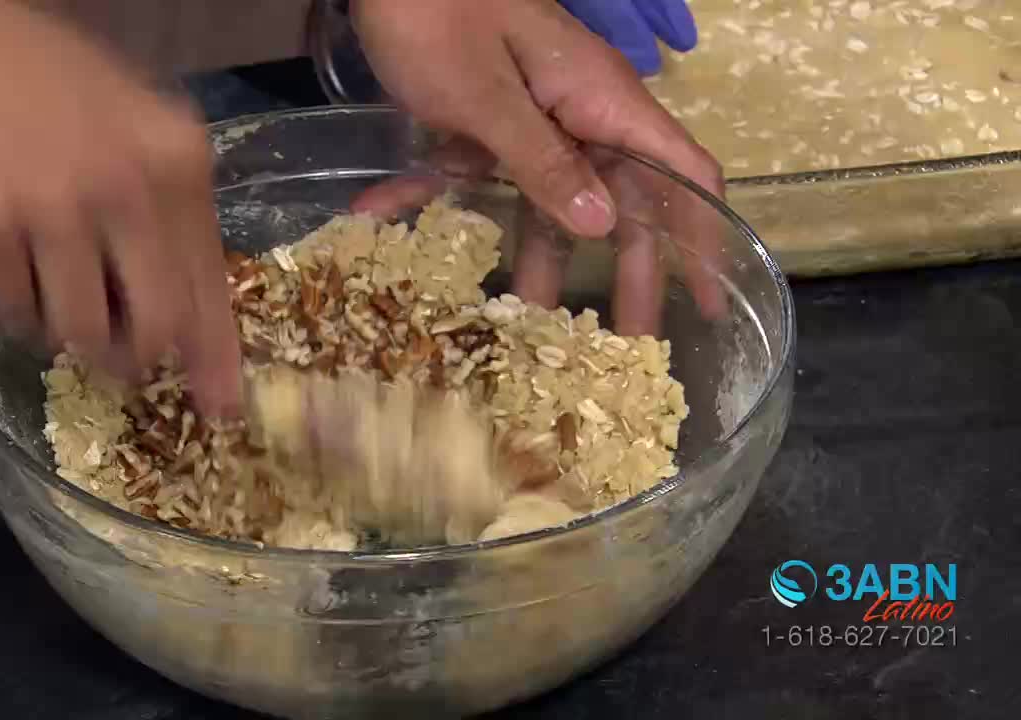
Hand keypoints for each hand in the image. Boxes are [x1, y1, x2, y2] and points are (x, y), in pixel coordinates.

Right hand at [0, 1, 240, 414]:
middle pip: (154, 327)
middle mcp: (126, 185)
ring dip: (63, 334)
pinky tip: (4, 270)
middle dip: (135, 358)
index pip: (209, 285)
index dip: (215, 358)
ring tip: (48, 290)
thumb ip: (171, 212)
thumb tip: (194, 319)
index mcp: (177, 159)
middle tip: (116, 358)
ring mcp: (50, 204)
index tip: (220, 408)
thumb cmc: (42, 80)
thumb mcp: (135, 125)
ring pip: (76, 331)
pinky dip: (7, 311)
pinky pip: (5, 312)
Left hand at [350, 0, 725, 334]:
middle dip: (625, 273)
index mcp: (602, 101)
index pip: (682, 173)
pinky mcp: (486, 118)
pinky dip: (440, 195)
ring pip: (551, 198)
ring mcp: (533, 116)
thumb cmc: (437, 14)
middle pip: (622, 201)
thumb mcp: (487, 96)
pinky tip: (383, 217)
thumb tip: (602, 225)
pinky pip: (482, 172)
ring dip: (535, 258)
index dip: (704, 236)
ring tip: (521, 326)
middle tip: (622, 345)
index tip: (711, 300)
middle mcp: (580, 113)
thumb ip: (543, 160)